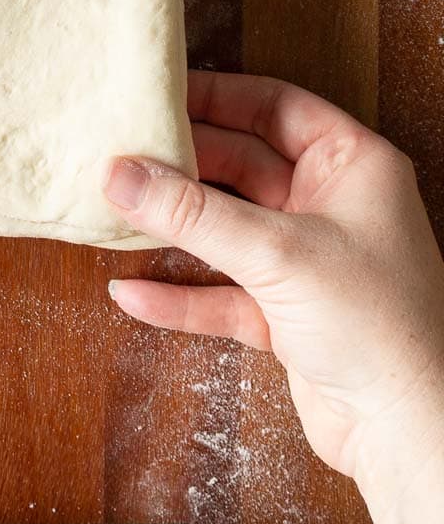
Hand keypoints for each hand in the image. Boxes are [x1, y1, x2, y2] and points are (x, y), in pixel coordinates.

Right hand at [103, 71, 443, 480]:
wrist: (409, 428)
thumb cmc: (380, 325)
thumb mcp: (279, 253)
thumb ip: (194, 213)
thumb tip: (122, 173)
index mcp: (352, 166)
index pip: (275, 108)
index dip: (216, 97)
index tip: (157, 94)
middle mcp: (332, 207)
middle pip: (241, 165)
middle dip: (182, 166)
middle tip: (120, 154)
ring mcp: (308, 262)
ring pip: (226, 229)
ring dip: (174, 228)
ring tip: (115, 210)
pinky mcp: (287, 315)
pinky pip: (221, 294)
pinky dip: (180, 295)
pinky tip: (133, 293)